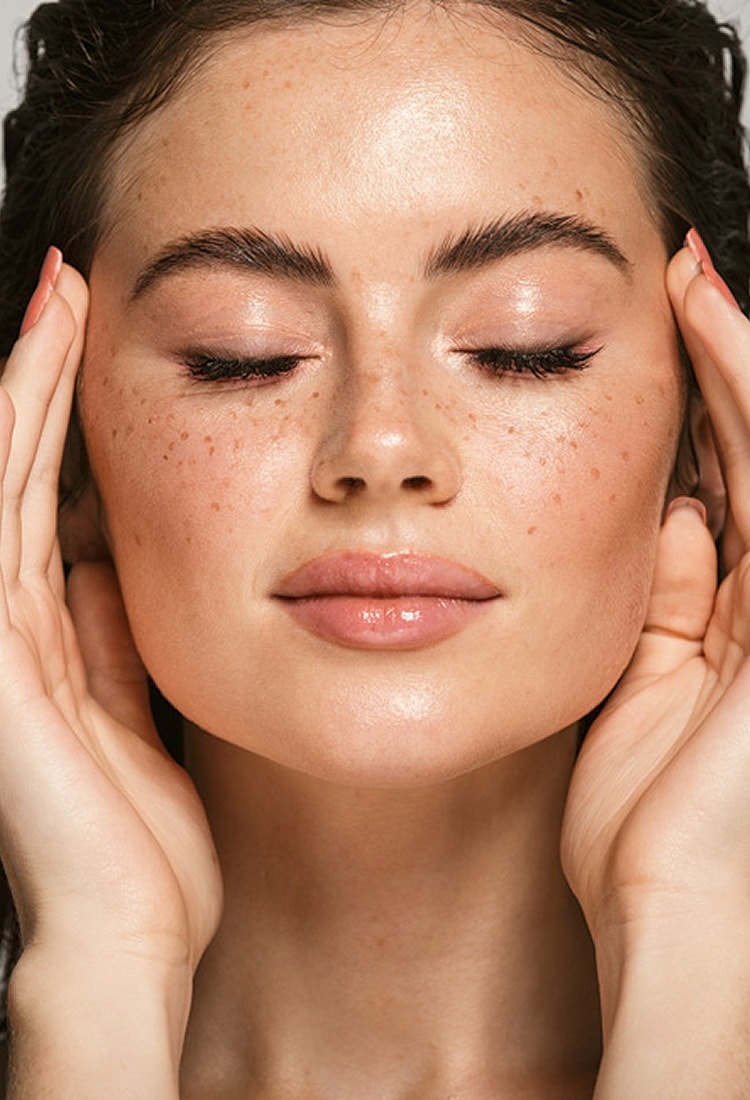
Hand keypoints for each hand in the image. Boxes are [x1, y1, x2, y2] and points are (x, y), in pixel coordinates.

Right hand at [0, 255, 220, 983]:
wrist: (126, 927)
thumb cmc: (142, 842)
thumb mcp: (135, 714)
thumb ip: (109, 642)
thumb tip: (107, 568)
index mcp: (51, 634)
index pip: (55, 499)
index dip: (68, 419)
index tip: (96, 347)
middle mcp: (10, 618)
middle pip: (23, 468)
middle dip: (43, 375)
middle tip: (69, 287)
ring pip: (6, 474)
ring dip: (28, 381)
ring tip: (56, 297)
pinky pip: (6, 516)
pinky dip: (15, 438)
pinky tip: (30, 371)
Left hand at [559, 241, 749, 1091]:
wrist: (675, 910)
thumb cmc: (649, 828)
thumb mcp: (646, 691)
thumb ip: (666, 604)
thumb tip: (671, 519)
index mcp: (733, 616)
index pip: (728, 484)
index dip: (703, 408)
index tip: (660, 340)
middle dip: (723, 363)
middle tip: (680, 279)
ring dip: (738, 362)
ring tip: (693, 283)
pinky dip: (749, 403)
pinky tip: (721, 335)